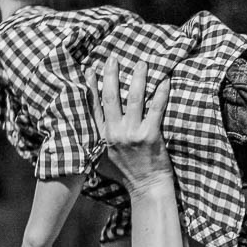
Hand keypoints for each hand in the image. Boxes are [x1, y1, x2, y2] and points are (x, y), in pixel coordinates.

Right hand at [92, 57, 170, 192]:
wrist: (146, 189)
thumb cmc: (125, 175)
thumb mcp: (100, 161)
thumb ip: (92, 144)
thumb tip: (82, 130)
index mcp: (101, 137)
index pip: (93, 106)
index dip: (91, 86)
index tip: (91, 69)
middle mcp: (114, 133)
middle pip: (110, 97)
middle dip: (111, 74)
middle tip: (113, 57)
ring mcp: (132, 134)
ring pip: (133, 98)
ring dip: (137, 78)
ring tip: (141, 63)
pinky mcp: (150, 136)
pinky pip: (156, 108)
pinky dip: (161, 93)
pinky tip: (164, 80)